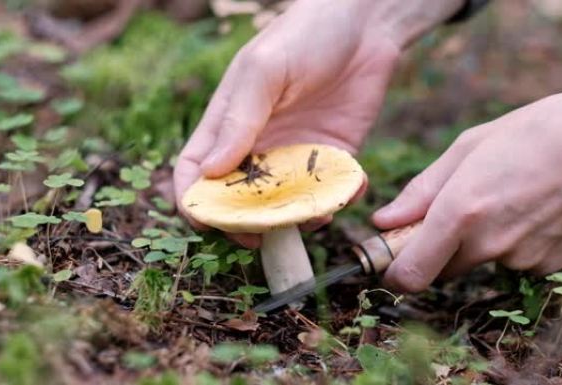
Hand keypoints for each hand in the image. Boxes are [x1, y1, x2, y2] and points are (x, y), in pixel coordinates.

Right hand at [174, 0, 464, 246]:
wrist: (366, 24)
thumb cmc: (305, 35)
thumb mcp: (265, 69)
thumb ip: (240, 118)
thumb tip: (210, 171)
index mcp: (229, 123)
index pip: (196, 172)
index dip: (195, 201)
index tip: (207, 222)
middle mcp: (259, 145)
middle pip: (239, 200)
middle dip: (246, 224)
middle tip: (264, 235)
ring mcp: (296, 154)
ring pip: (285, 205)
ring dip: (296, 220)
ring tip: (314, 215)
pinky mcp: (333, 156)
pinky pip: (330, 192)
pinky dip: (338, 200)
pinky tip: (349, 190)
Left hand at [373, 74, 561, 291]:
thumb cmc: (536, 132)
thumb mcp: (469, 147)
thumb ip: (421, 192)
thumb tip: (384, 221)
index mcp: (461, 211)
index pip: (411, 275)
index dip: (397, 273)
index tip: (396, 257)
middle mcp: (489, 244)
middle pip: (443, 269)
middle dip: (439, 248)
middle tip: (457, 209)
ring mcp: (522, 259)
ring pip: (481, 262)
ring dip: (480, 241)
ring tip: (506, 196)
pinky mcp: (550, 265)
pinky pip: (515, 261)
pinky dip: (514, 242)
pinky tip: (533, 208)